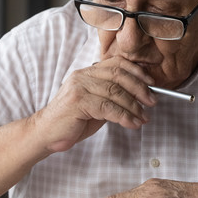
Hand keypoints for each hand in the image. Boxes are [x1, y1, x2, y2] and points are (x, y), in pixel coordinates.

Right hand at [33, 56, 156, 153]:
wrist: (45, 134)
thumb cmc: (71, 121)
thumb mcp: (95, 105)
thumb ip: (112, 98)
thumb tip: (138, 98)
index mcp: (87, 72)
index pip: (116, 63)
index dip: (137, 71)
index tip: (151, 83)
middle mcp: (82, 76)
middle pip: (119, 75)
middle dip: (140, 88)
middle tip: (152, 101)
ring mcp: (79, 88)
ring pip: (115, 92)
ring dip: (134, 106)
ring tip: (143, 117)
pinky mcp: (78, 102)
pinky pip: (108, 107)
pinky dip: (124, 116)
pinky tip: (132, 124)